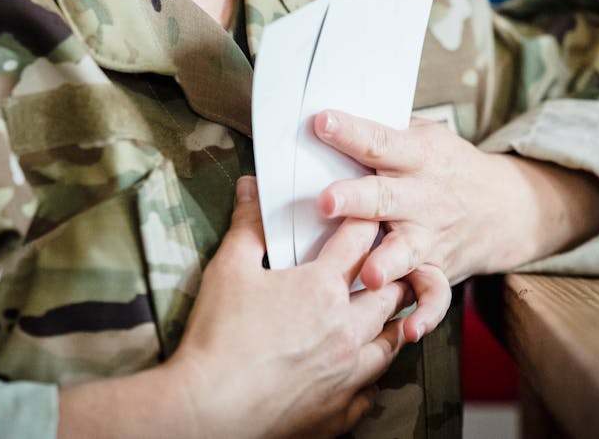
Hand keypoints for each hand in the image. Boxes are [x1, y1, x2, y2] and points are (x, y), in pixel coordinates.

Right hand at [59, 177, 449, 438]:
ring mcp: (347, 372)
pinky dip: (373, 372)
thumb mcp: (229, 269)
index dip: (366, 220)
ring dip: (389, 322)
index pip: (360, 239)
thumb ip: (248, 225)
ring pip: (391, 340)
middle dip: (389, 271)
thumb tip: (251, 188)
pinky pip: (374, 388)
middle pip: (389, 289)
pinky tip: (364, 365)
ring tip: (383, 312)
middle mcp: (346, 328)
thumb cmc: (218, 339)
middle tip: (385, 261)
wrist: (207, 410)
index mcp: (323, 287)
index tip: (368, 212)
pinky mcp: (339, 409)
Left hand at [314, 111, 598, 290]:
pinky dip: (425, 314)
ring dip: (387, 262)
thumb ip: (386, 131)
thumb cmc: (448, 165)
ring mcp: (431, 235)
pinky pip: (434, 295)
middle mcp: (423, 196)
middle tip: (326, 201)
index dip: (351, 132)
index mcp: (417, 156)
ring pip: (406, 250)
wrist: (505, 205)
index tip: (322, 123)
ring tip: (369, 273)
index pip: (379, 141)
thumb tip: (329, 117)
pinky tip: (409, 330)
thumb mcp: (425, 136)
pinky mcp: (438, 269)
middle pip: (385, 196)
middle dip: (356, 200)